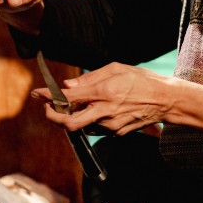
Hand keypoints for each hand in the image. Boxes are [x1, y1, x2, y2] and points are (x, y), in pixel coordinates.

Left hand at [31, 62, 202, 135]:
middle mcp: (105, 111)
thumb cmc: (142, 80)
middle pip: (69, 123)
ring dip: (75, 117)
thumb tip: (69, 86)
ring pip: (82, 126)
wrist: (166, 100)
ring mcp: (111, 125)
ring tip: (81, 104)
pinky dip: (92, 119)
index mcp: (104, 91)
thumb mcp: (116, 69)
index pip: (69, 98)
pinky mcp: (117, 133)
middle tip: (49, 108)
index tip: (37, 94)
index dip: (49, 97)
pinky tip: (101, 109)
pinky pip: (97, 128)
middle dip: (53, 117)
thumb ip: (90, 78)